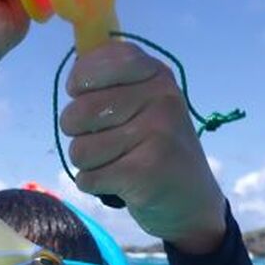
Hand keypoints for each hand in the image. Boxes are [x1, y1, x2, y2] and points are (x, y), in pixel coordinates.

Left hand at [61, 41, 226, 253]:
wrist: (191, 200)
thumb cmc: (154, 147)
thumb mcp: (142, 102)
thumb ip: (108, 82)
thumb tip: (73, 73)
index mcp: (155, 73)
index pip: (94, 64)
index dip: (79, 83)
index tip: (86, 96)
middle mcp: (160, 97)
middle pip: (77, 113)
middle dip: (79, 135)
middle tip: (108, 142)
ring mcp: (157, 133)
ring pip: (80, 150)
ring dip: (90, 164)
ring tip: (119, 163)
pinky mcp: (147, 171)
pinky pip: (88, 178)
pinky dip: (96, 185)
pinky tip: (122, 183)